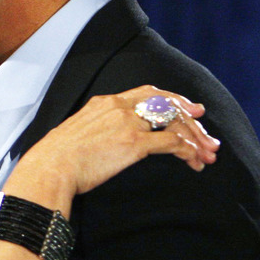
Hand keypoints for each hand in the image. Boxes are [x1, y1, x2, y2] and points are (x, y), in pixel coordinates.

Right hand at [9, 85, 219, 201]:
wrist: (50, 167)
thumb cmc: (57, 159)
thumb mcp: (77, 133)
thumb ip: (96, 128)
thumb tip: (104, 141)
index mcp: (105, 102)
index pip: (149, 92)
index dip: (174, 99)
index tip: (191, 109)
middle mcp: (119, 107)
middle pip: (167, 104)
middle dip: (193, 120)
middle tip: (209, 137)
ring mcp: (127, 123)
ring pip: (175, 122)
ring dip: (195, 139)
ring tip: (206, 156)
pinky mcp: (133, 143)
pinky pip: (172, 142)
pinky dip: (188, 151)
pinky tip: (193, 162)